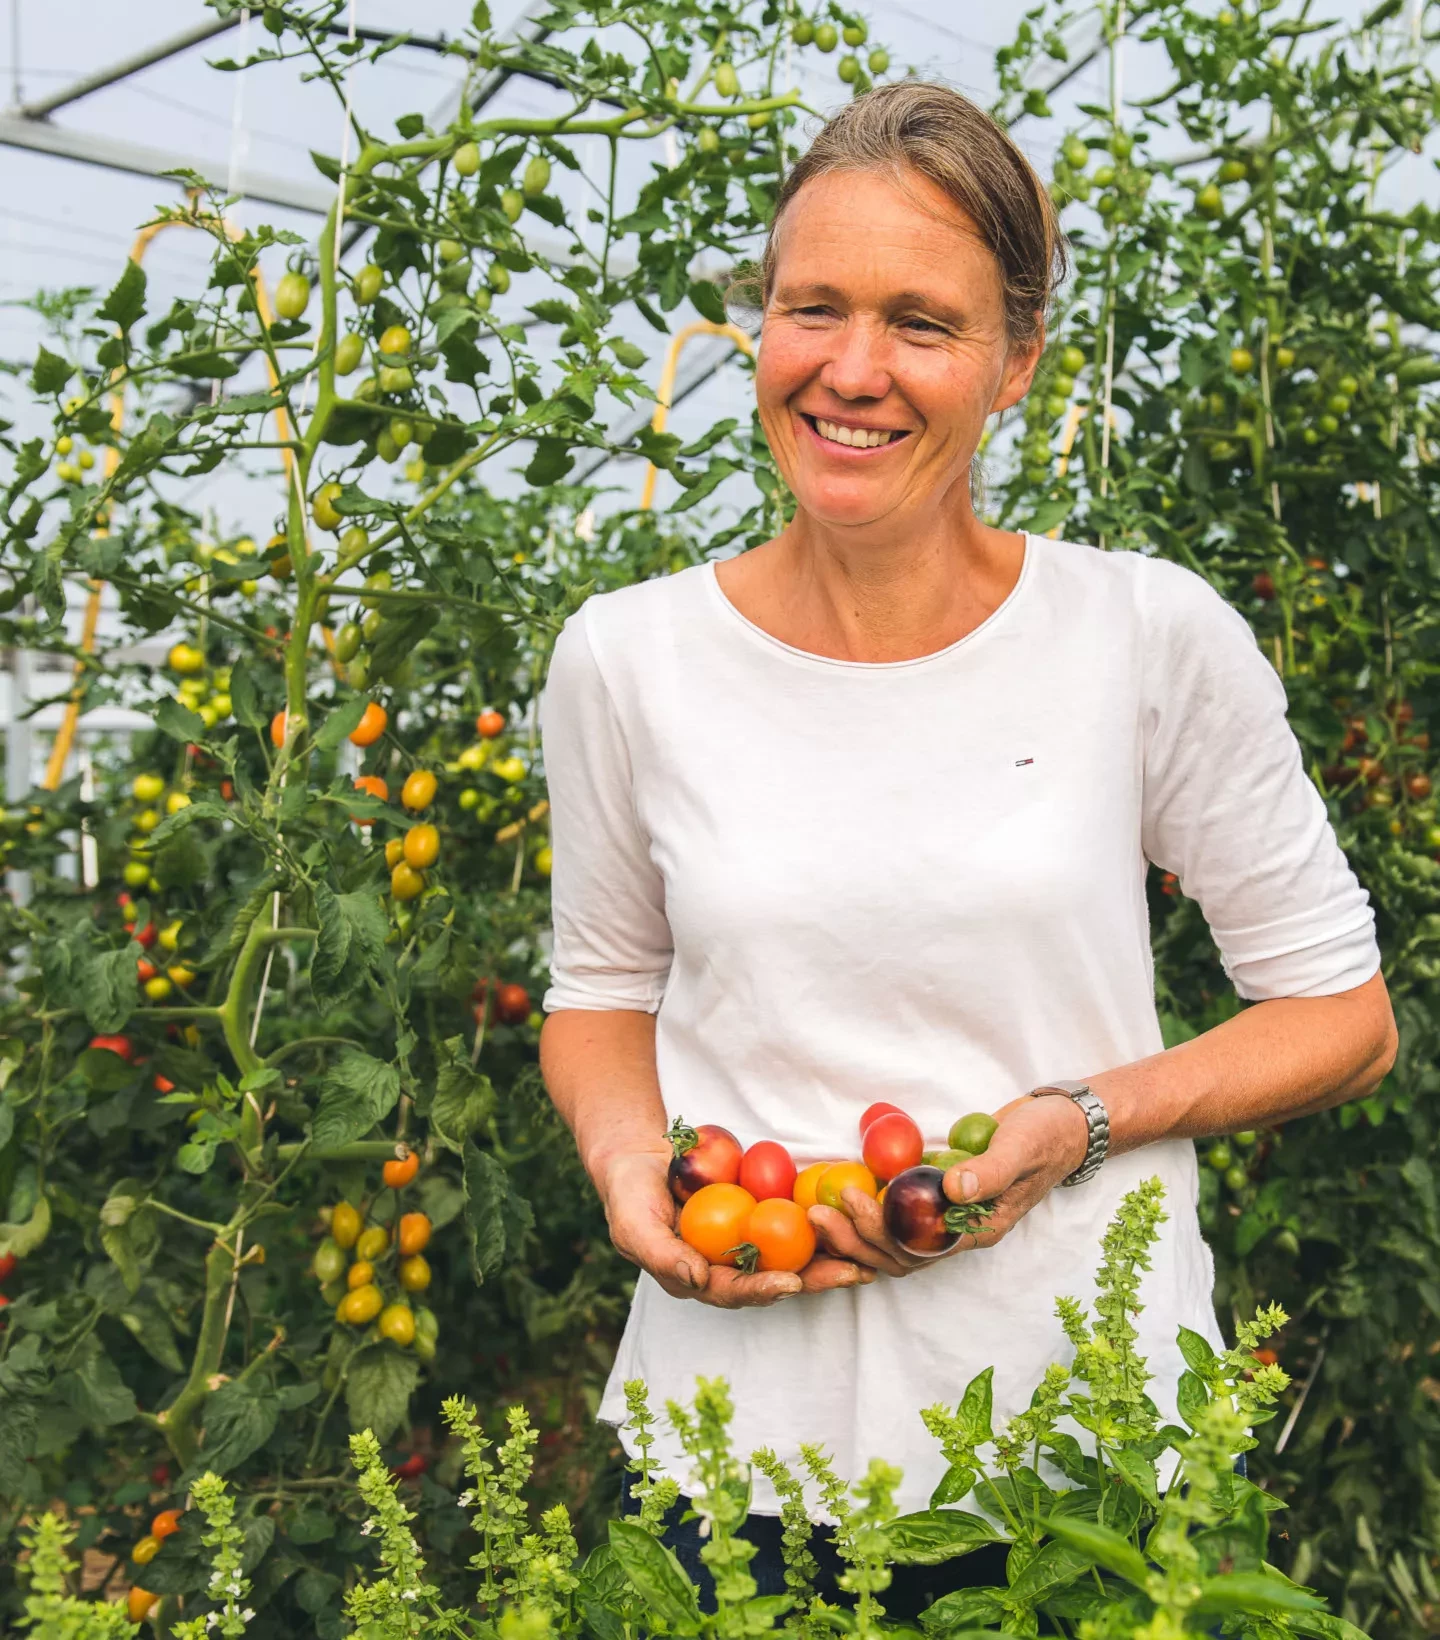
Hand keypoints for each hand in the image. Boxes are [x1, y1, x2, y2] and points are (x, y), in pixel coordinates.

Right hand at [594, 1149, 874, 1307]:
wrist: (639, 1158)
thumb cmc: (629, 1194)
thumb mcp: (632, 1224)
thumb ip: (661, 1254)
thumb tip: (696, 1279)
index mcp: (695, 1279)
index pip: (733, 1292)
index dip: (763, 1289)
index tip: (793, 1282)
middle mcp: (724, 1267)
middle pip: (775, 1280)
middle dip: (816, 1280)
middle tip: (853, 1275)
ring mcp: (744, 1243)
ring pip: (791, 1257)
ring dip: (828, 1260)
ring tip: (866, 1260)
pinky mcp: (758, 1217)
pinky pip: (792, 1226)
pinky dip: (821, 1228)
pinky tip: (851, 1223)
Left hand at [807, 1095, 1088, 1272]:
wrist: (1058, 1124)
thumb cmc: (1045, 1136)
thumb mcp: (1021, 1148)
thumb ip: (991, 1171)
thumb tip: (954, 1189)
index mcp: (979, 1231)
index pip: (921, 1249)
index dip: (883, 1232)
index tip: (855, 1199)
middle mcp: (959, 1232)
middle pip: (898, 1254)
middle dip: (855, 1240)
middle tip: (818, 1214)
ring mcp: (946, 1216)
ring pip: (893, 1240)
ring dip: (855, 1232)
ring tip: (819, 1210)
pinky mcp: (937, 1195)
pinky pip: (897, 1213)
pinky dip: (869, 1210)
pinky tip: (841, 1193)